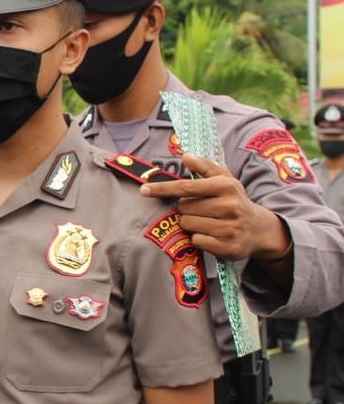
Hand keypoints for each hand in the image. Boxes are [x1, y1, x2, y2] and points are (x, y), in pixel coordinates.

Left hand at [139, 154, 289, 261]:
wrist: (258, 229)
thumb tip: (186, 156)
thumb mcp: (225, 180)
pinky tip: (211, 235)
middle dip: (185, 208)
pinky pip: (196, 240)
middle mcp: (228, 206)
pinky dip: (198, 238)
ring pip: (187, 224)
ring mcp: (229, 228)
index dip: (162, 188)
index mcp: (225, 186)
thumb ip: (205, 167)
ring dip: (190, 223)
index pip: (186, 186)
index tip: (143, 189)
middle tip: (201, 210)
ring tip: (207, 221)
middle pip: (183, 207)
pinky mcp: (227, 247)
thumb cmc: (234, 200)